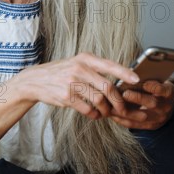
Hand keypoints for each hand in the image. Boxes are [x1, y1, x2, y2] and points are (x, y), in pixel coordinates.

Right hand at [19, 52, 139, 119]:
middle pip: (107, 87)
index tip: (137, 80)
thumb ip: (95, 69)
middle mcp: (79, 68)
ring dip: (106, 110)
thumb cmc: (61, 72)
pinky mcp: (66, 97)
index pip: (110, 65)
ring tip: (105, 112)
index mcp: (85, 58)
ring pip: (99, 100)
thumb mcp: (77, 63)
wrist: (36, 80)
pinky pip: (87, 109)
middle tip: (122, 108)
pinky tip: (94, 114)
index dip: (125, 73)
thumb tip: (120, 80)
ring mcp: (72, 83)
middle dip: (118, 101)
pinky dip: (94, 115)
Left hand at [110, 80, 173, 129]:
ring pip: (141, 117)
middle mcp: (166, 107)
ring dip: (126, 111)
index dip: (153, 87)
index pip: (162, 89)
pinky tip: (112, 114)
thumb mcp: (158, 80)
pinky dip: (122, 119)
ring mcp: (158, 119)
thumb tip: (131, 74)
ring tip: (113, 105)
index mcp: (169, 93)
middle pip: (152, 103)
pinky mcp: (150, 126)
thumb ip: (148, 78)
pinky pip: (134, 125)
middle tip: (124, 93)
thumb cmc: (156, 87)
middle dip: (137, 98)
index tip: (143, 83)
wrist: (166, 104)